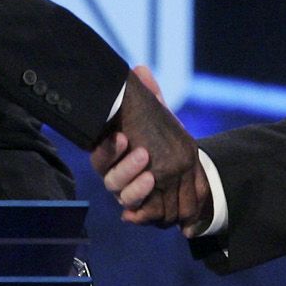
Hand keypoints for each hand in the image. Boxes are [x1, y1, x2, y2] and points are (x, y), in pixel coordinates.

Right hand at [92, 66, 211, 229]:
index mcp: (113, 153)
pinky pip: (140, 216)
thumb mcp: (157, 115)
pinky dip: (141, 215)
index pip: (101, 154)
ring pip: (124, 198)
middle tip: (144, 155)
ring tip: (152, 176)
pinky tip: (141, 213)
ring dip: (136, 189)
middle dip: (126, 168)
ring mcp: (129, 194)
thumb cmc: (161, 136)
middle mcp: (116, 176)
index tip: (121, 137)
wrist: (184, 165)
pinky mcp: (145, 209)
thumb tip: (140, 69)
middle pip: (111, 179)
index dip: (108, 149)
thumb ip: (149, 96)